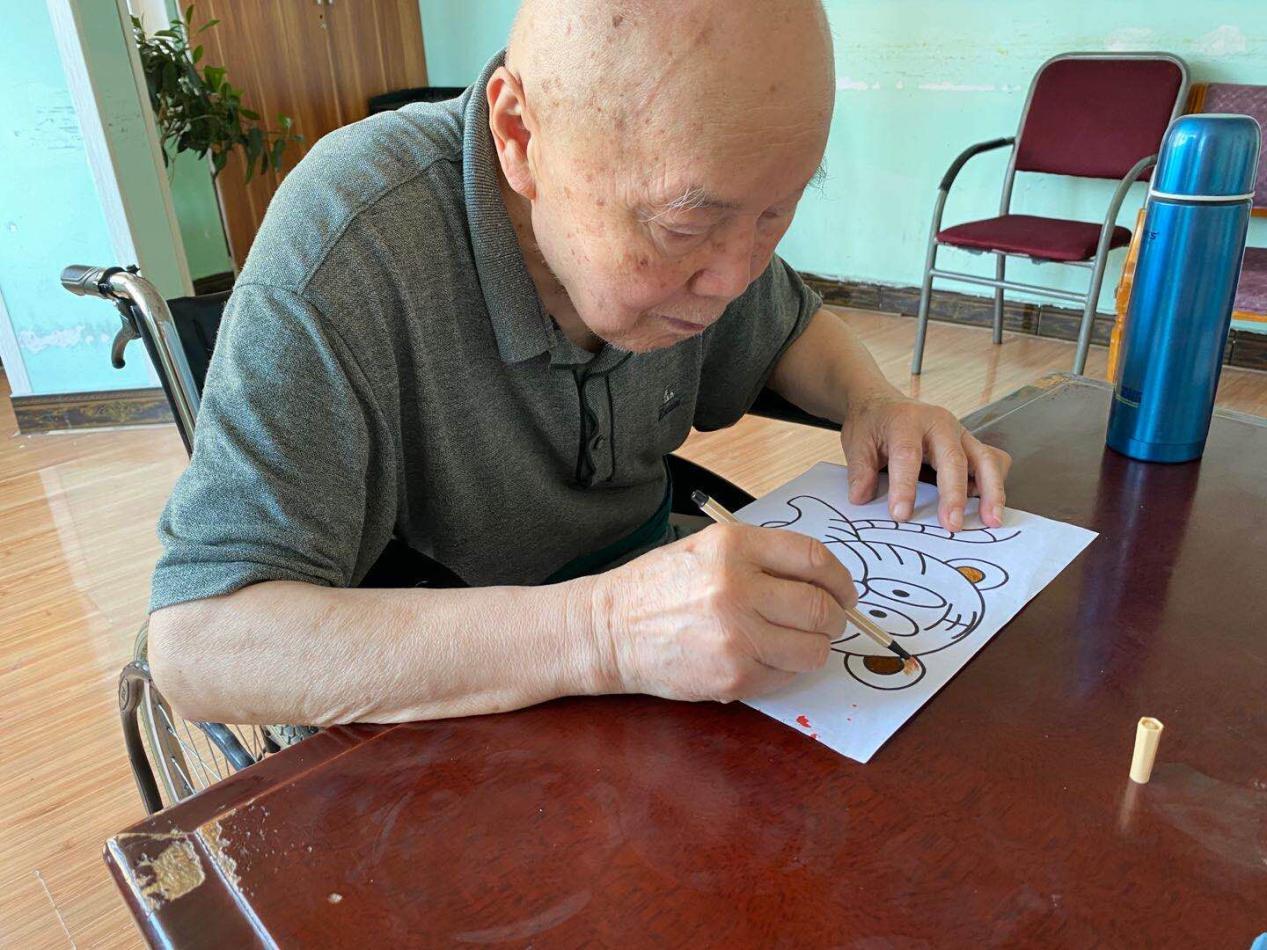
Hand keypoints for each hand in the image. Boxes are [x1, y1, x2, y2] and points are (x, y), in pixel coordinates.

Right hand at [590, 524, 857, 701]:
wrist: (609, 630)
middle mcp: (736, 588)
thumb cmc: (658, 587)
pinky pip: (786, 676)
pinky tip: (767, 657)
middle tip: (830, 620)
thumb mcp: (706, 548)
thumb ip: (762, 557)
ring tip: (799, 641)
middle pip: (820, 607)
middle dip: (835, 617)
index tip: (844, 591)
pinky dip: (787, 669)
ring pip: (813, 648)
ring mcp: (735, 636)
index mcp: (732, 547)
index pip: (813, 559)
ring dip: (816, 646)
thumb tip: (822, 580)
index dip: (840, 578)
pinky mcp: (733, 676)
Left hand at [841, 391, 1011, 530]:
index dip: (905, 487)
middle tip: (952, 525)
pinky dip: (994, 484)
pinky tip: (988, 508)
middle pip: (953, 458)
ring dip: (991, 491)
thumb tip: (861, 498)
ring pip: (984, 459)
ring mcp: (960, 433)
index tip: (900, 515)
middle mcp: (939, 423)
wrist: (884, 404)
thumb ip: (860, 471)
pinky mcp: (971, 444)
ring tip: (991, 521)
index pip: (907, 455)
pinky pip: (992, 461)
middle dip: (953, 494)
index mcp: (906, 421)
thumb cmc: (873, 425)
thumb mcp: (857, 442)